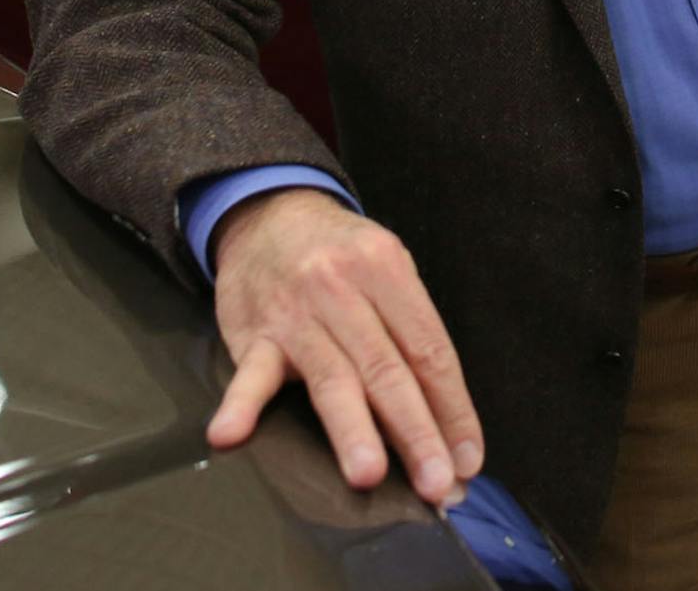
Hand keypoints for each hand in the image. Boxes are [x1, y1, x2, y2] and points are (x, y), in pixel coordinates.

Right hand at [204, 188, 483, 505]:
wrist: (269, 215)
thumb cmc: (341, 254)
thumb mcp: (387, 269)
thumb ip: (410, 335)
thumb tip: (442, 419)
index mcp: (387, 269)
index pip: (428, 349)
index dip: (452, 408)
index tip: (466, 457)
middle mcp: (343, 288)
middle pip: (387, 369)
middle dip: (415, 431)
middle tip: (436, 482)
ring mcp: (295, 313)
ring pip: (331, 378)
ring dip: (352, 430)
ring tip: (369, 474)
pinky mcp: (253, 335)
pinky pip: (250, 374)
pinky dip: (241, 405)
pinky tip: (231, 434)